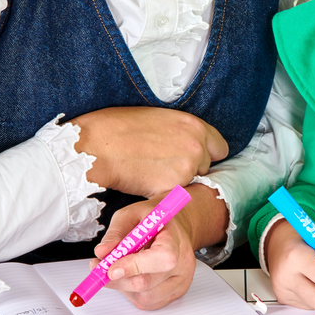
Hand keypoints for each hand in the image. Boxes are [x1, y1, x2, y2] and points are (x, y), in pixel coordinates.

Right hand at [70, 106, 228, 197]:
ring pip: (189, 183)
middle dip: (189, 168)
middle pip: (205, 167)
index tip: (192, 157)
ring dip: (176, 182)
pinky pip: (174, 197)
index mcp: (194, 125)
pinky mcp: (171, 189)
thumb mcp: (158, 117)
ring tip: (151, 171)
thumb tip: (185, 141)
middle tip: (163, 164)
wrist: (95, 146)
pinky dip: (163, 194)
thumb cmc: (117, 127)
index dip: (206, 153)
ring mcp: (185, 169)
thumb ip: (180, 131)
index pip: (220, 147)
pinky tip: (146, 182)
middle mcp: (196, 147)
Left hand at [92, 184, 229, 310]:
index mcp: (175, 240)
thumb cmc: (154, 221)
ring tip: (117, 270)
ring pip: (144, 296)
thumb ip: (116, 233)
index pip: (160, 258)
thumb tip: (102, 252)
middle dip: (117, 279)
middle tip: (99, 268)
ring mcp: (180, 282)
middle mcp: (182, 264)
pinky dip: (132, 293)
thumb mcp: (132, 215)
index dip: (133, 266)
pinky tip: (129, 278)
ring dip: (123, 286)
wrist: (174, 229)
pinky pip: (148, 302)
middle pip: (147, 282)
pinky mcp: (174, 294)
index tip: (110, 269)